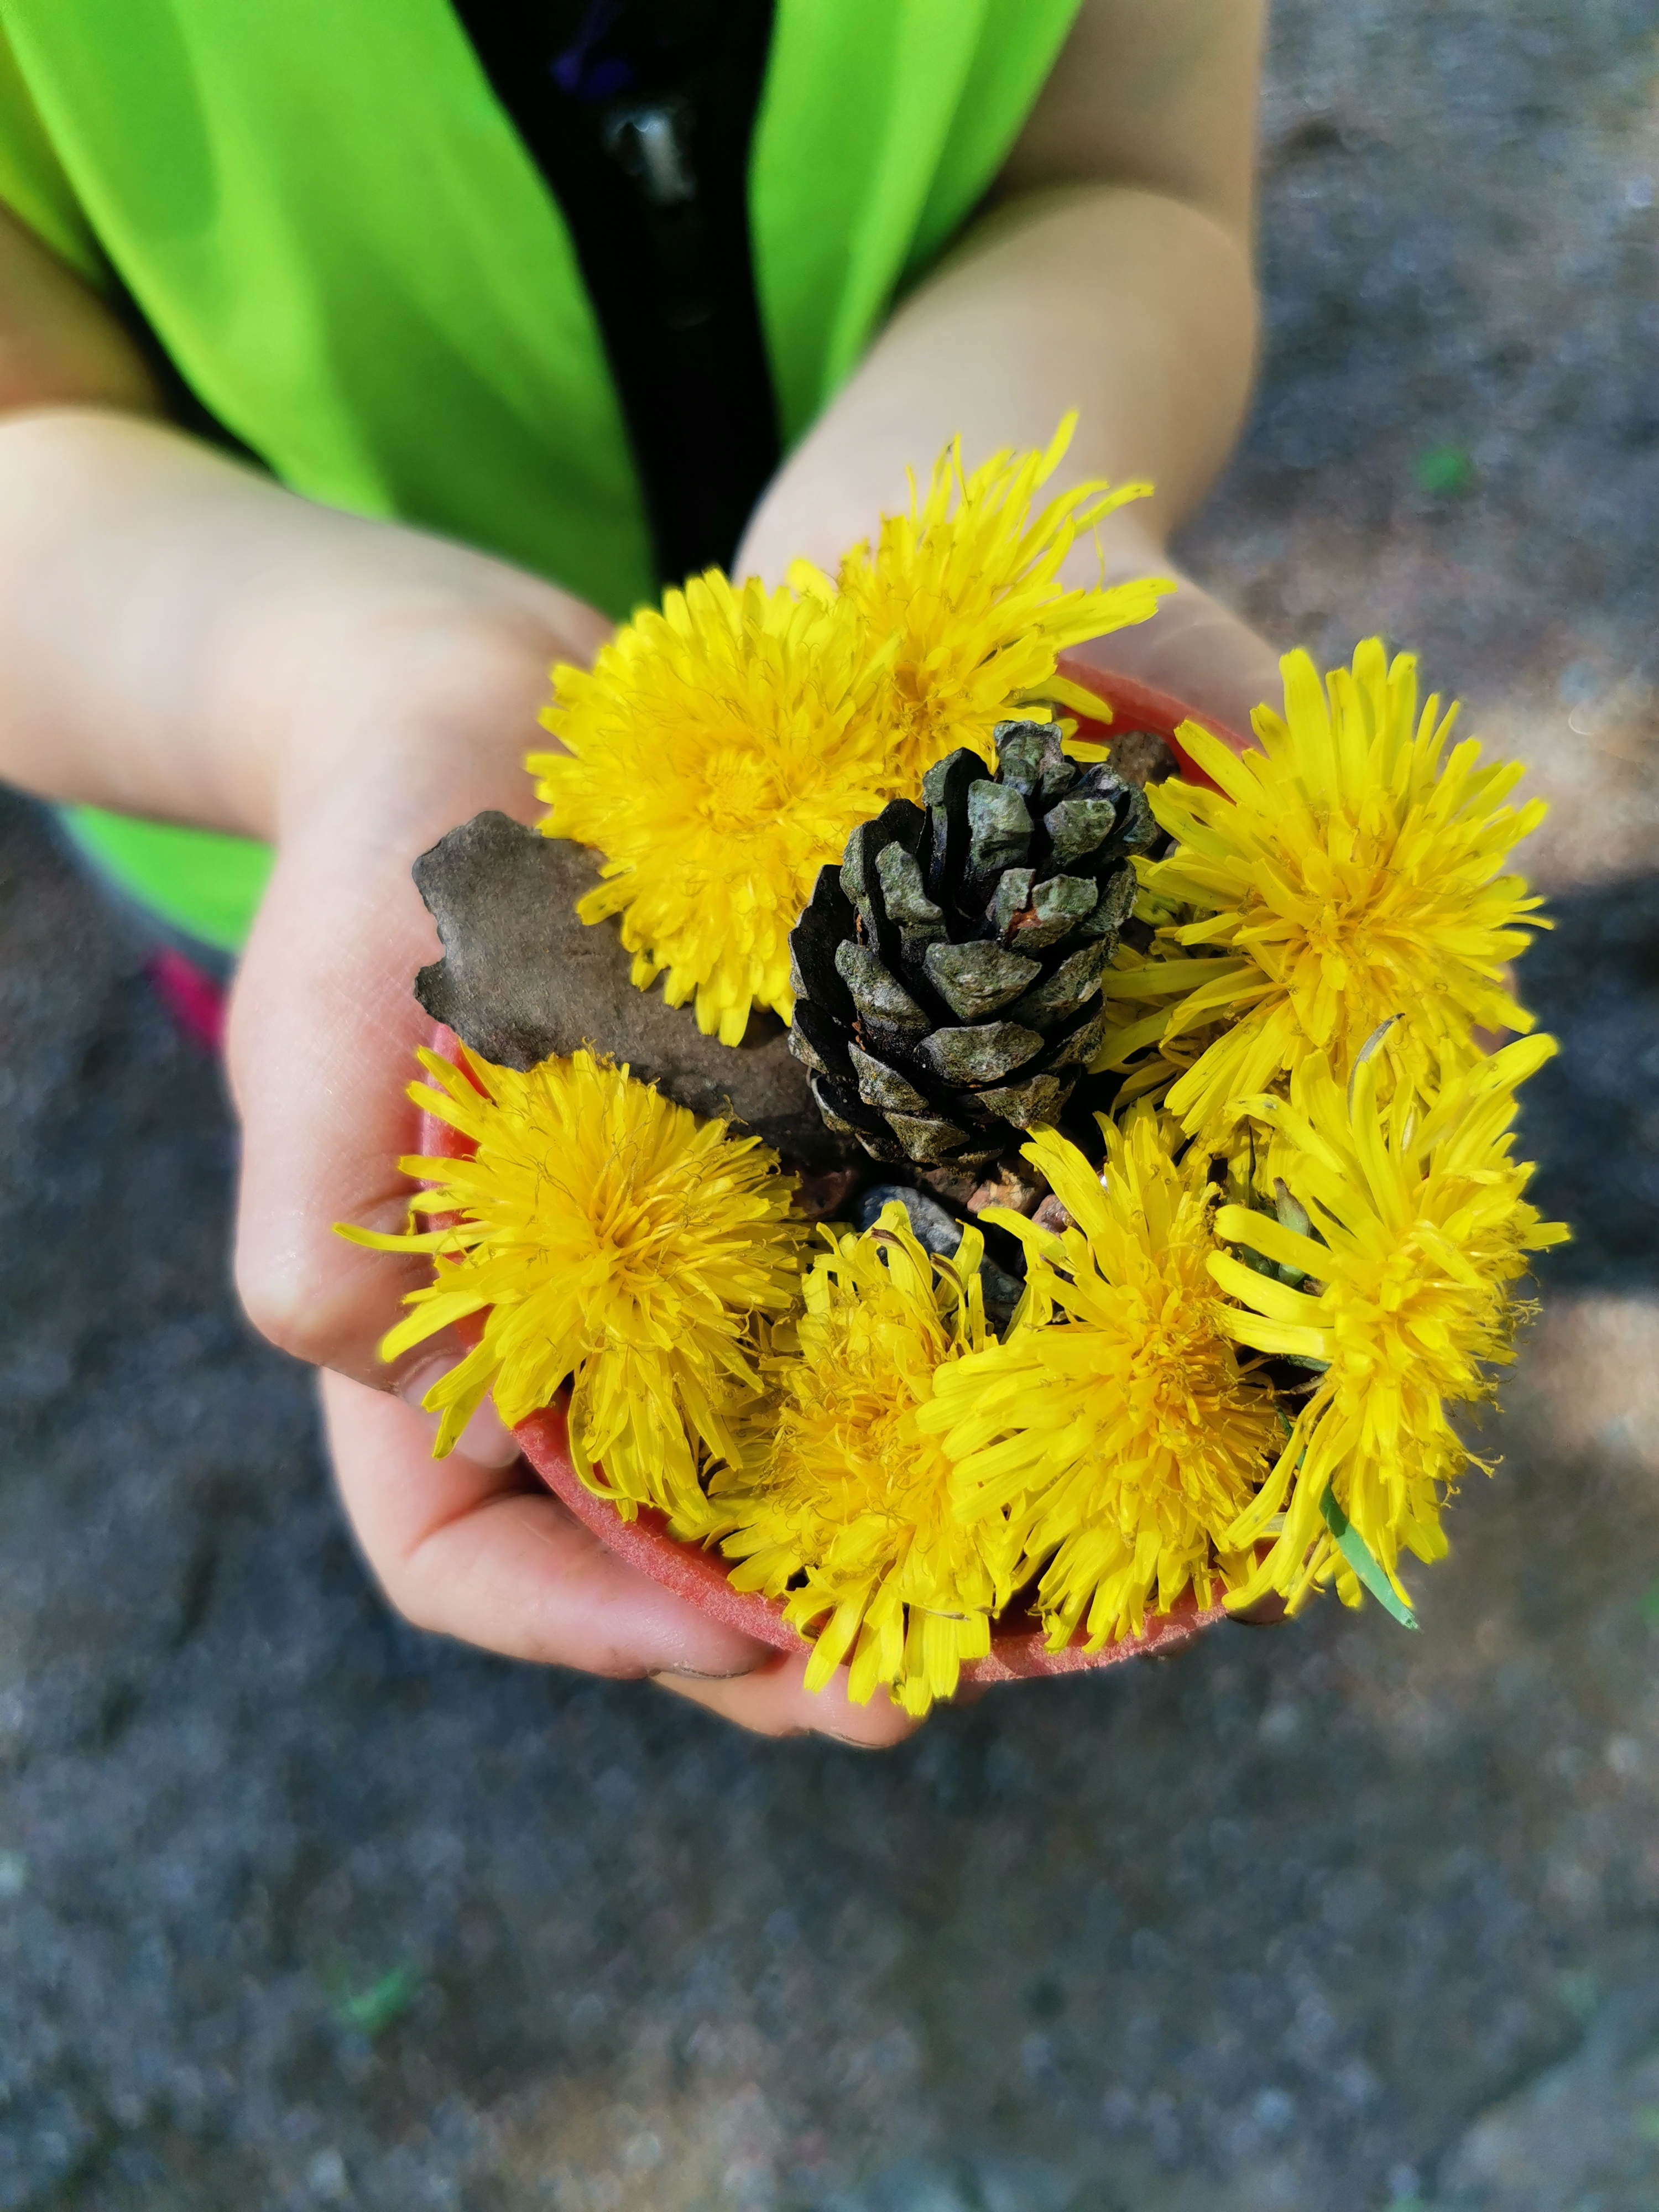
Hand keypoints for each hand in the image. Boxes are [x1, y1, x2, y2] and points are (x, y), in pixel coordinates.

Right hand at [227, 578, 918, 1746]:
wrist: (503, 716)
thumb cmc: (389, 853)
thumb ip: (320, 1202)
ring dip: (871, 1564)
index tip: (731, 1630)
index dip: (581, 1625)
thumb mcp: (327, 1003)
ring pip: (765, 1483)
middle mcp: (561, 1340)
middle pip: (641, 1565)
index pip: (462, 1555)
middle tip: (907, 1686)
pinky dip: (930, 1410)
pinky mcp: (782, 1199)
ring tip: (1006, 1616)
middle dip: (764, 1648)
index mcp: (424, 1335)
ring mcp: (681, 1281)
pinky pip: (849, 1344)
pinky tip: (1033, 1419)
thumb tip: (377, 1365)